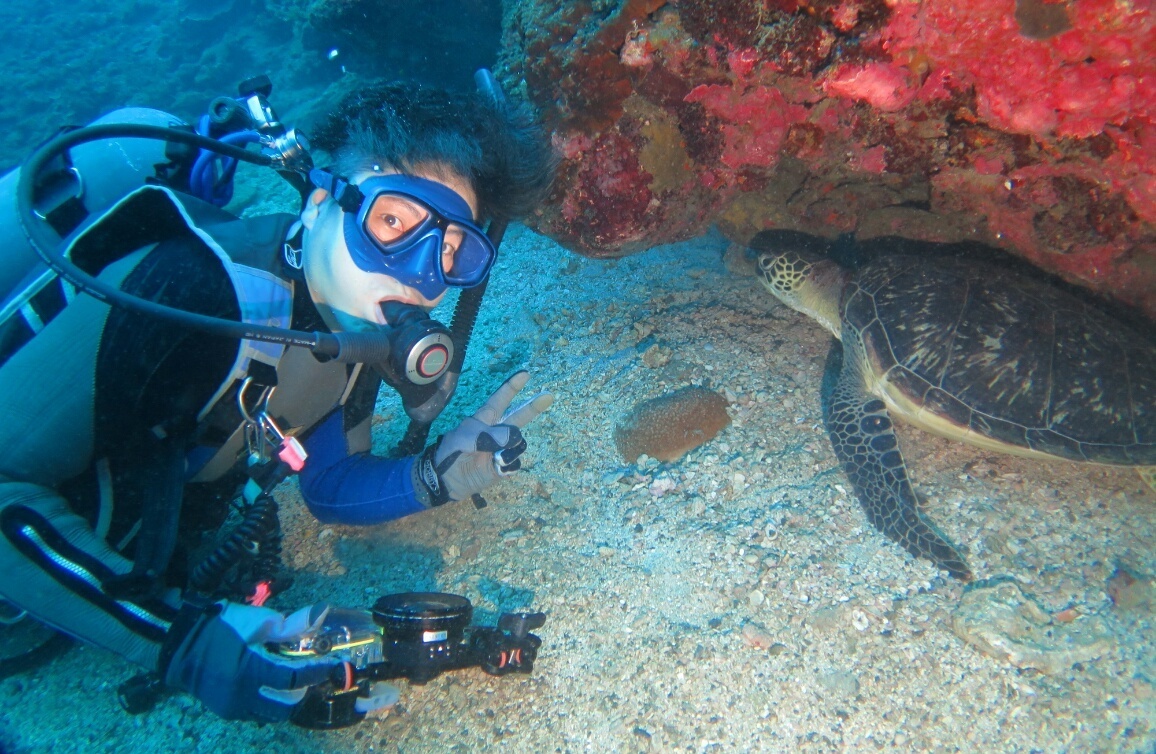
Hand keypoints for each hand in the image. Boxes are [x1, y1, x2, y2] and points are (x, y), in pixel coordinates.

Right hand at [161, 601, 392, 722]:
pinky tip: (271, 683)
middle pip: (286, 705)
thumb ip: (292, 624)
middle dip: (303, 690)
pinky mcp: (227, 710)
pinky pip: (257, 711)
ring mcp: (232, 707)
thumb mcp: (258, 620)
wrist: (181, 642)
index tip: (335, 665)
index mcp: (249, 671)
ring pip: (272, 713)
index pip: (294, 678)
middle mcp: (241, 696)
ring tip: (292, 678)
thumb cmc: (222, 627)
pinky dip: (270, 700)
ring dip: (288, 698)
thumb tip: (322, 614)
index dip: (318, 672)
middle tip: (311, 673)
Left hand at [415, 371, 552, 504]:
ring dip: (510, 449)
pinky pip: (515, 463)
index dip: (512, 387)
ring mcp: (502, 449)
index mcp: (484, 420)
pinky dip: (508, 465)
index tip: (525, 374)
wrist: (445, 482)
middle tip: (548, 395)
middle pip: (519, 417)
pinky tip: (497, 467)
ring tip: (495, 457)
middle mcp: (496, 432)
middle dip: (533, 407)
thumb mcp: (461, 440)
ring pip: (519, 444)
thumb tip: (513, 438)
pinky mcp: (503, 467)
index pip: (500, 400)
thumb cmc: (450, 454)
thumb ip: (486, 436)